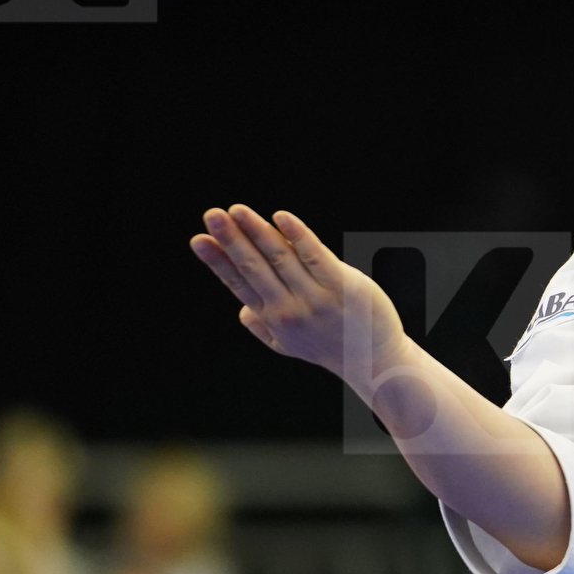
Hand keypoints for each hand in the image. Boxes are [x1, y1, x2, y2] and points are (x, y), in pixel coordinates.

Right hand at [190, 206, 405, 387]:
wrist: (375, 363)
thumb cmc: (329, 347)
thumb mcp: (289, 345)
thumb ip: (262, 326)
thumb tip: (241, 309)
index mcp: (272, 318)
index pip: (238, 284)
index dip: (217, 261)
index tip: (198, 239)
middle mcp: (289, 308)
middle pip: (254, 267)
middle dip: (231, 240)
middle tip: (211, 216)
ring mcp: (316, 297)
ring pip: (280, 257)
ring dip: (257, 231)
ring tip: (237, 211)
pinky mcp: (342, 285)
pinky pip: (316, 255)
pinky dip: (298, 235)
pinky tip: (281, 217)